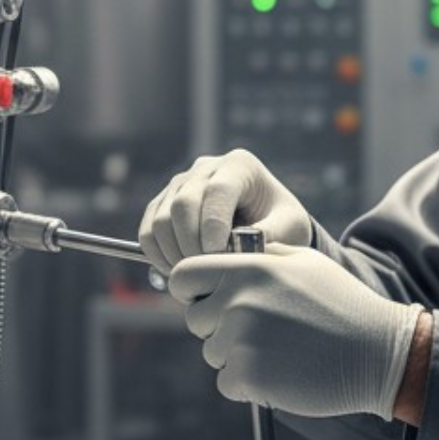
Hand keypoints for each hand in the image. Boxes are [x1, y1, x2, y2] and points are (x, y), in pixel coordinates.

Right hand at [137, 149, 313, 274]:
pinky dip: (158, 254)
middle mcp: (206, 168)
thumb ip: (270, 235)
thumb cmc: (282, 222)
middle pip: (183, 204)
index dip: (213, 227)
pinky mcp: (164, 202)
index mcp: (240, 165)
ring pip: (161, 218)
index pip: (217, 192)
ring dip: (174, 254)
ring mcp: (181, 183)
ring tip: (196, 275)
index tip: (219, 257)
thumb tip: (240, 248)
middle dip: (192, 246)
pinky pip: (148, 229)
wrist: (268, 221)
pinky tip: (178, 270)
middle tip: (208, 273)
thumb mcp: (290, 227)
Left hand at [167, 246, 422, 419]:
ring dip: (237, 357)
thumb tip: (231, 249)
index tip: (207, 300)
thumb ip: (262, 253)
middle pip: (195, 320)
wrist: (378, 353)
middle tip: (259, 332)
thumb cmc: (342, 304)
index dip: (191, 291)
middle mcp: (238, 301)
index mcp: (247, 268)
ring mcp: (240, 339)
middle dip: (218, 327)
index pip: (183, 276)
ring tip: (279, 351)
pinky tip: (281, 373)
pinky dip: (248, 384)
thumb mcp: (304, 261)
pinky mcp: (248, 376)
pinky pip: (227, 382)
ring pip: (213, 353)